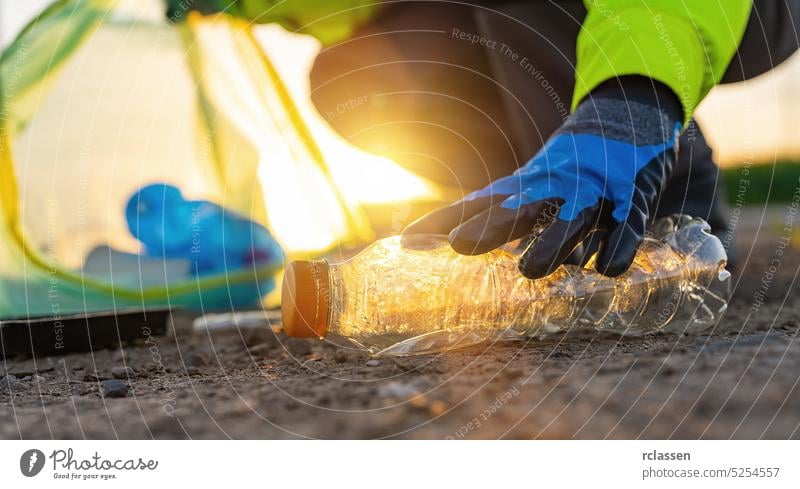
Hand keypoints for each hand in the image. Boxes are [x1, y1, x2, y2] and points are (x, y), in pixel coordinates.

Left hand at [404, 81, 681, 278]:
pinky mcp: (632, 196)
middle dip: (491, 227)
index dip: (446, 220)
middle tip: (459, 245)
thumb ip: (492, 210)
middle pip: (519, 210)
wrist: (628, 111)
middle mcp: (553, 186)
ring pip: (571, 219)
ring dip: (550, 242)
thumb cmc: (571, 163)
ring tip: (528, 271)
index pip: (479, 204)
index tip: (407, 239)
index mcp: (526, 185)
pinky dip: (618, 243)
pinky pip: (627, 224)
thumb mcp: (530, 183)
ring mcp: (594, 191)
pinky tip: (605, 268)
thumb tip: (448, 236)